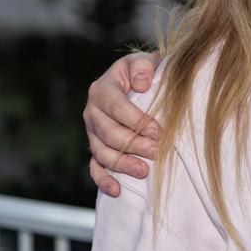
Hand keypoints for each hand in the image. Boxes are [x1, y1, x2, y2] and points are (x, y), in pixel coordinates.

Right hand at [84, 51, 162, 196]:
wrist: (136, 81)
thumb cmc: (143, 71)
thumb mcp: (143, 60)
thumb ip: (143, 66)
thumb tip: (141, 83)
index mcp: (102, 90)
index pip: (116, 107)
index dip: (137, 121)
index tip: (158, 131)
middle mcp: (92, 112)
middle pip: (109, 134)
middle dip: (133, 145)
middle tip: (157, 151)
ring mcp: (92, 132)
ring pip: (102, 153)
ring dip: (122, 164)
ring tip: (144, 170)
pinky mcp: (96, 147)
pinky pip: (95, 167)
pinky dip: (103, 180)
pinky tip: (117, 190)